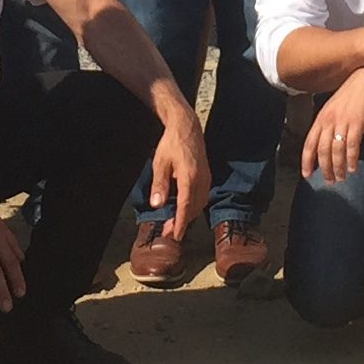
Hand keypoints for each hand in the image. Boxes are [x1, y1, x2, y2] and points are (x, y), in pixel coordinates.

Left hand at [145, 108, 209, 228]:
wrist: (187, 127)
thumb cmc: (171, 144)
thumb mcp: (160, 163)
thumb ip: (159, 185)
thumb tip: (156, 205)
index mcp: (189, 177)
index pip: (185, 206)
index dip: (180, 223)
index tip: (175, 236)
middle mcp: (201, 180)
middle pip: (194, 208)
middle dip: (182, 223)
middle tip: (169, 233)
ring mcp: (206, 178)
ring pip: (200, 204)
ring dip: (188, 215)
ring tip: (174, 224)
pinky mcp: (207, 176)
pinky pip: (202, 197)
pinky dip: (194, 206)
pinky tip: (184, 209)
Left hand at [301, 70, 363, 182]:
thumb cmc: (352, 95)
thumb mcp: (335, 109)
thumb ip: (330, 125)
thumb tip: (329, 146)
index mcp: (321, 118)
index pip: (309, 143)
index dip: (307, 160)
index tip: (306, 175)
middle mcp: (329, 121)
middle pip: (322, 150)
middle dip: (325, 168)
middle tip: (330, 180)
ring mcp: (342, 122)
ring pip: (336, 151)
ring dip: (339, 167)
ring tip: (341, 177)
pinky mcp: (357, 123)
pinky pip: (352, 146)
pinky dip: (351, 159)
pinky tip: (353, 168)